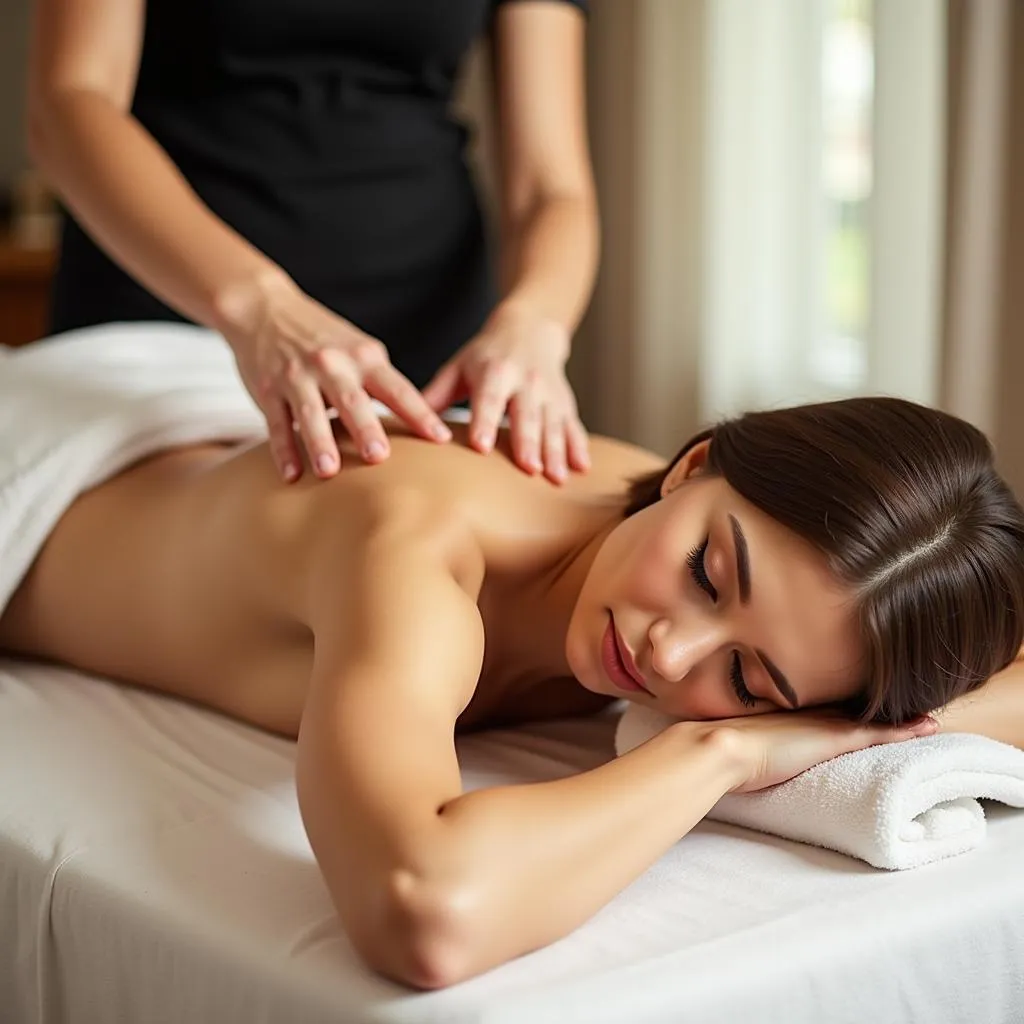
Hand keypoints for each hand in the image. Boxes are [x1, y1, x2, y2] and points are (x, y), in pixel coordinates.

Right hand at [217, 272, 451, 481]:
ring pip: (310, 413)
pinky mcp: (268, 390)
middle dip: (366, 428)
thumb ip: (383, 382)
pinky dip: (283, 450)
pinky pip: (277, 424)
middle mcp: (332, 365)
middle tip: (379, 457)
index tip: (441, 439)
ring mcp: (298, 376)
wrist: (264, 309)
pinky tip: (291, 475)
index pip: (397, 389)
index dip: (420, 414)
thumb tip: (418, 422)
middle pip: (353, 401)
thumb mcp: (359, 349)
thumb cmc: (323, 338)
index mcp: (364, 357)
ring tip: (329, 472)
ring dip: (320, 443)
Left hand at [422, 303, 589, 483]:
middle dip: (529, 442)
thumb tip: (408, 422)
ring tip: (556, 478)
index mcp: (495, 371)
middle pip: (527, 415)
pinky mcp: (565, 402)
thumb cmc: (485, 355)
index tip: (482, 446)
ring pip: (553, 424)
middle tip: (529, 470)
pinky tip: (582, 469)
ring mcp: (549, 393)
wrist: (531, 328)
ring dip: (556, 451)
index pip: (489, 399)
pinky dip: (578, 447)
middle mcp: (526, 381)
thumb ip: (436, 394)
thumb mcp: (459, 366)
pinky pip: (574, 426)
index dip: (486, 421)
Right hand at [712, 709, 938, 793]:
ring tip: (924, 714)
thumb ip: (739, 749)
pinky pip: (880, 732)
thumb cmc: (716, 752)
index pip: (824, 711)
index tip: (864, 707)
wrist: (720, 748)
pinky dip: (904, 729)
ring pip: (869, 717)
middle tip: (905, 704)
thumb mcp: (731, 745)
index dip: (846, 708)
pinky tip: (927, 727)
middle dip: (876, 707)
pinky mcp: (836, 738)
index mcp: (785, 716)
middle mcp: (807, 714)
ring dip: (897, 716)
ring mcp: (822, 725)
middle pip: (850, 709)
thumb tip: (725, 760)